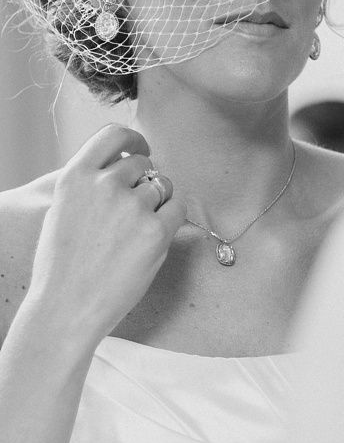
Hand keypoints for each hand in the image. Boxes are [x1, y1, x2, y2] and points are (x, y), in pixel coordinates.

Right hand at [26, 125, 186, 345]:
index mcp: (75, 177)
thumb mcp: (64, 210)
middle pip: (143, 164)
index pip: (113, 135)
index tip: (141, 149)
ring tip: (136, 233)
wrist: (66, 307)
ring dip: (159, 202)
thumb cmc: (65, 264)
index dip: (133, 140)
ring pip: (163, 186)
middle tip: (134, 212)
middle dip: (144, 182)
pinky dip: (173, 217)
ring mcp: (132, 206)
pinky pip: (179, 208)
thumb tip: (129, 163)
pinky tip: (155, 236)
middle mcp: (104, 185)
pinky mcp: (157, 230)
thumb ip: (92, 185)